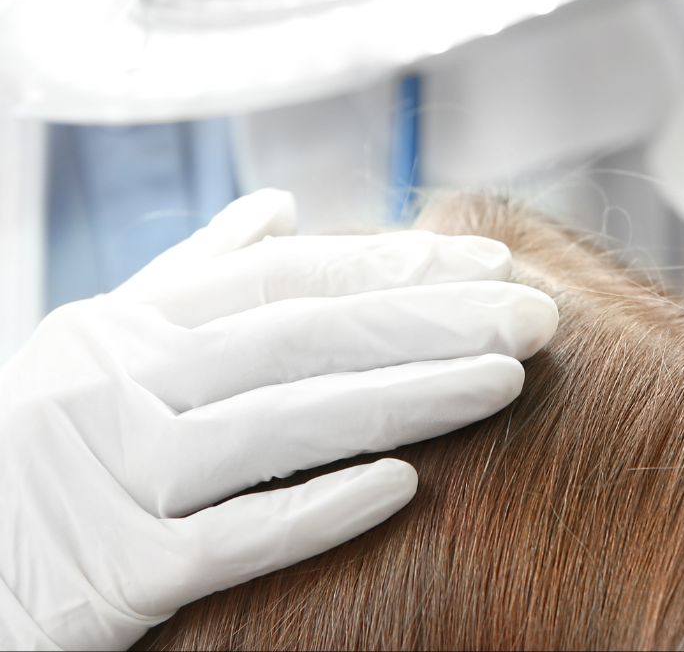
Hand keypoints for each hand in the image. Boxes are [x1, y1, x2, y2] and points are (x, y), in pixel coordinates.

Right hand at [0, 190, 556, 650]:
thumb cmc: (41, 440)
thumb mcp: (101, 338)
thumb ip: (196, 272)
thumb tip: (279, 205)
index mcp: (132, 320)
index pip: (291, 275)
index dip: (397, 264)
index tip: (492, 260)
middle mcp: (123, 379)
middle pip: (306, 334)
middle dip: (433, 318)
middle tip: (537, 313)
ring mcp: (114, 473)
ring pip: (282, 421)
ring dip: (405, 396)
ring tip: (507, 380)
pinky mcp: (109, 575)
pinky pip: (228, 540)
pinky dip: (316, 509)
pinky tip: (406, 486)